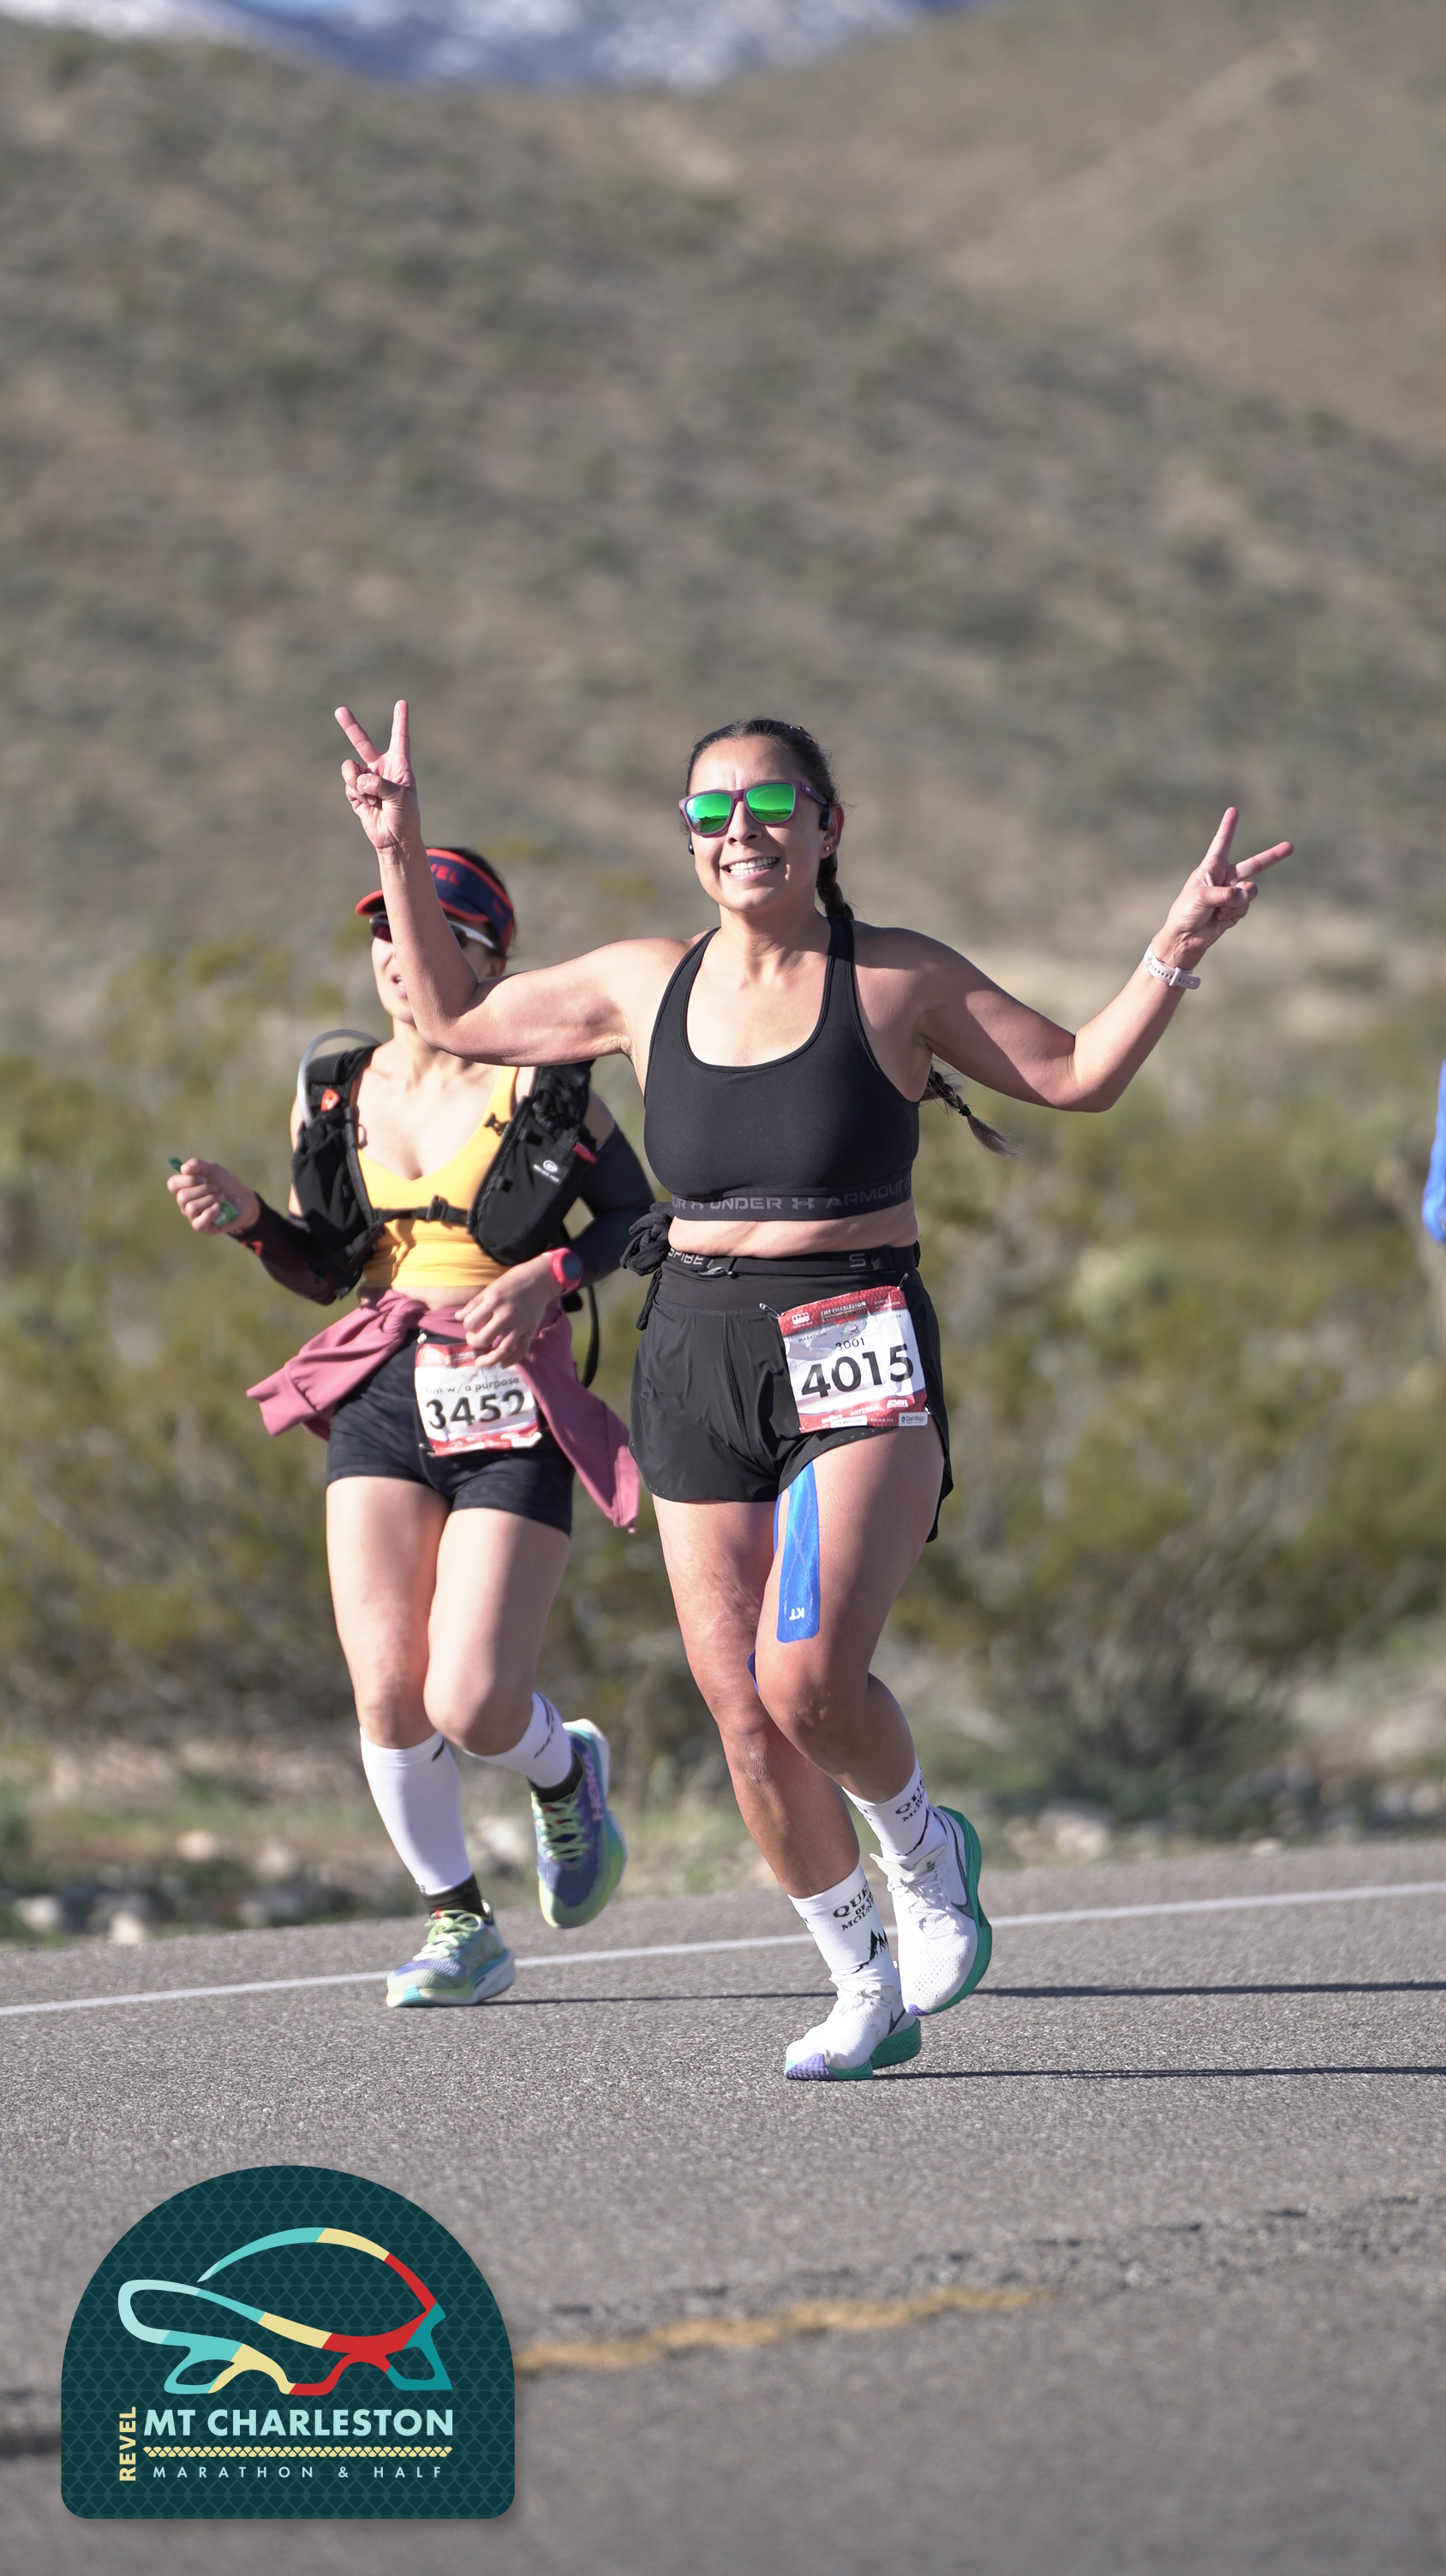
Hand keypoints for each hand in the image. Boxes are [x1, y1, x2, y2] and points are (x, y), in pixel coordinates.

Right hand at [167, 1158, 257, 1235]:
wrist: (244, 1199)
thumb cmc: (226, 1184)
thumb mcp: (213, 1169)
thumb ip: (197, 1165)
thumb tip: (183, 1169)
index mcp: (184, 1188)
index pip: (173, 1184)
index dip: (187, 1180)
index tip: (202, 1177)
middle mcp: (185, 1203)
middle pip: (182, 1196)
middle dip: (203, 1189)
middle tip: (216, 1188)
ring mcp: (193, 1216)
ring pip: (191, 1208)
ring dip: (210, 1199)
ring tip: (221, 1197)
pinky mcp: (202, 1228)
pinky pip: (198, 1223)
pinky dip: (210, 1212)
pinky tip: (219, 1207)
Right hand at [335, 699, 422, 860]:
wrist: (395, 840)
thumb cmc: (405, 818)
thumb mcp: (400, 797)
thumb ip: (380, 784)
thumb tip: (360, 779)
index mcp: (399, 765)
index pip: (400, 738)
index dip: (400, 720)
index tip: (401, 703)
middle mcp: (382, 769)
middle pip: (362, 743)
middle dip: (350, 727)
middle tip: (339, 710)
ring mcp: (367, 780)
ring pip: (350, 768)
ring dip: (357, 782)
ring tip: (371, 798)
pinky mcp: (356, 793)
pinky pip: (348, 785)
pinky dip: (356, 794)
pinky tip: (368, 806)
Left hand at [457, 1260, 556, 1363]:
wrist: (541, 1278)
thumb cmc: (514, 1280)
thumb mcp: (491, 1288)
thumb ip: (474, 1304)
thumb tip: (458, 1318)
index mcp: (493, 1301)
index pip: (471, 1323)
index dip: (467, 1326)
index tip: (470, 1324)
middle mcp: (506, 1315)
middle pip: (483, 1339)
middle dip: (473, 1342)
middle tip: (473, 1338)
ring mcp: (520, 1325)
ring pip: (502, 1350)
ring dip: (489, 1359)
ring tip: (480, 1363)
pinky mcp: (530, 1330)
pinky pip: (521, 1350)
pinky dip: (511, 1360)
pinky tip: (502, 1364)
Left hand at [1154, 809, 1291, 969]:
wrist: (1185, 938)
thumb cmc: (1186, 912)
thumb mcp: (1201, 897)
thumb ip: (1226, 894)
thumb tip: (1246, 895)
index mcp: (1211, 868)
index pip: (1222, 843)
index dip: (1228, 827)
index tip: (1233, 810)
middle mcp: (1224, 877)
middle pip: (1253, 864)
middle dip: (1272, 856)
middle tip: (1290, 847)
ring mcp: (1232, 894)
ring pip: (1250, 891)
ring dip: (1238, 901)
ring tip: (1221, 910)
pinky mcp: (1236, 909)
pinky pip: (1245, 907)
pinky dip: (1235, 914)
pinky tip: (1221, 919)